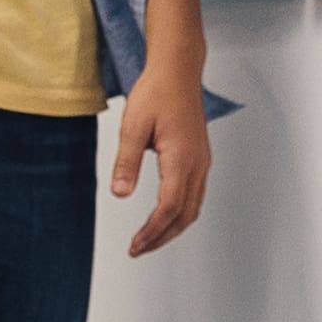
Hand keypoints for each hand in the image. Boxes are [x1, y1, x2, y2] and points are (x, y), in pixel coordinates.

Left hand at [115, 57, 210, 254]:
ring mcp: (202, 161)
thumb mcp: (132, 126)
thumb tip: (120, 194)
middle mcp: (198, 164)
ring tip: (149, 239)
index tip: (135, 245)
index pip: (169, 207)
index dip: (152, 231)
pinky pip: (194, 194)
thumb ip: (126, 162)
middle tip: (138, 249)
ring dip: (173, 227)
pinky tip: (164, 215)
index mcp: (181, 159)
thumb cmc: (156, 93)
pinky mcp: (200, 157)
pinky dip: (180, 212)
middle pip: (185, 214)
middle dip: (162, 236)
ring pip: (193, 206)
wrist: (178, 72)